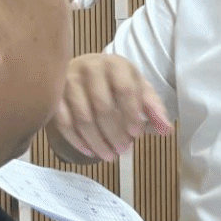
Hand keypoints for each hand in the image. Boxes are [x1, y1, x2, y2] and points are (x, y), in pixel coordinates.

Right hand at [53, 54, 170, 159]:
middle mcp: (90, 68)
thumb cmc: (117, 82)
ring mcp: (69, 80)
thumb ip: (153, 108)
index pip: (124, 89)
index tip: (137, 134)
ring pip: (82, 117)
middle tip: (123, 150)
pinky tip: (89, 151)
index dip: (131, 113)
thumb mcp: (139, 89)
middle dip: (114, 133)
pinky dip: (77, 140)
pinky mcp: (54, 95)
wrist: (87, 70)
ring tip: (109, 156)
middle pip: (102, 106)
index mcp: (115, 64)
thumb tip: (166, 129)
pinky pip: (63, 122)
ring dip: (97, 141)